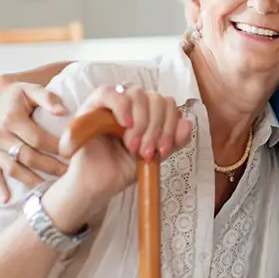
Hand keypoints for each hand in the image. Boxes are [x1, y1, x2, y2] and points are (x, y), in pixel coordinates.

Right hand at [0, 78, 69, 200]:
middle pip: (27, 156)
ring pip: (13, 168)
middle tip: (70, 176)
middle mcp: (0, 135)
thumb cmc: (18, 94)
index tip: (74, 155)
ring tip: (50, 192)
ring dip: (31, 181)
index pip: (38, 138)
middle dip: (50, 167)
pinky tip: (8, 200)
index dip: (56, 148)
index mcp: (12, 119)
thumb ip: (47, 97)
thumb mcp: (31, 88)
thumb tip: (63, 111)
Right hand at [55, 85, 192, 217]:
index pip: (168, 104)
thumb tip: (187, 123)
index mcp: (148, 113)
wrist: (99, 185)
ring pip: (137, 93)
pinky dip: (122, 107)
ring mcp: (112, 103)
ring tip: (132, 146)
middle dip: (156, 128)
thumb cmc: (124, 168)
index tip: (164, 150)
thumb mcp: (156, 154)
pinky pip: (108, 92)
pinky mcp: (91, 106)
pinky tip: (125, 125)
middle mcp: (132, 104)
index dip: (171, 126)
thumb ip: (174, 140)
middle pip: (156, 98)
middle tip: (146, 151)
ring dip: (141, 122)